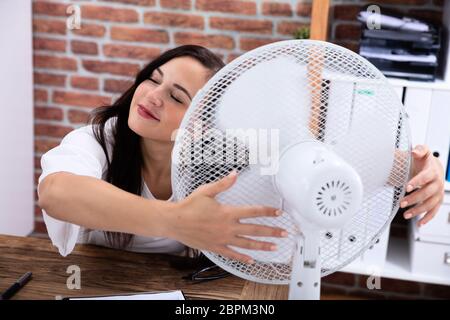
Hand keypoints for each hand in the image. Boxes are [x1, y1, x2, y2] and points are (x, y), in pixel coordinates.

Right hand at [167, 171, 286, 263]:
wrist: (175, 221)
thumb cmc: (189, 205)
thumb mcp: (206, 191)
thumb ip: (223, 184)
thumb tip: (235, 174)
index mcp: (228, 212)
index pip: (253, 211)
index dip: (268, 211)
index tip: (279, 213)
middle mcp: (228, 227)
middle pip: (255, 230)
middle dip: (271, 231)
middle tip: (285, 233)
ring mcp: (222, 239)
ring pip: (247, 244)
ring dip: (262, 246)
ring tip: (275, 247)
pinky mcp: (215, 247)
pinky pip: (232, 254)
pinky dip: (242, 257)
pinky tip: (251, 260)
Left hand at [400, 145, 444, 226]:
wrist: (434, 168)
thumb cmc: (425, 161)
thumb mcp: (423, 152)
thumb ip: (419, 150)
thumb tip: (414, 151)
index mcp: (433, 171)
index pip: (425, 177)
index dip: (416, 182)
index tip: (407, 186)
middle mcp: (437, 184)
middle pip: (427, 193)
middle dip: (414, 199)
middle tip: (401, 203)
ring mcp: (438, 193)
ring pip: (430, 204)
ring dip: (418, 210)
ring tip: (405, 215)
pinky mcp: (436, 201)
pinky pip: (434, 211)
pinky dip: (427, 218)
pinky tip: (419, 223)